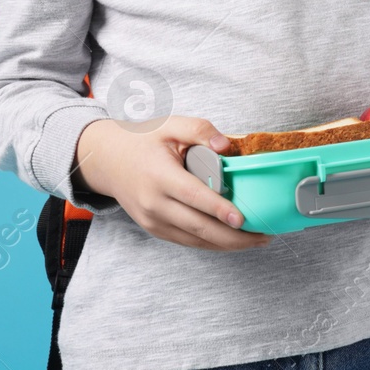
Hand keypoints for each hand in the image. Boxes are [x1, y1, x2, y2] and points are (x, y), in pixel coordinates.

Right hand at [72, 117, 272, 251]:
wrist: (106, 160)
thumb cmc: (142, 140)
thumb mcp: (170, 125)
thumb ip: (201, 130)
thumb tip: (226, 145)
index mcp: (159, 176)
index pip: (193, 196)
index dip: (219, 210)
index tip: (242, 219)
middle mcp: (154, 204)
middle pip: (198, 226)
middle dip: (233, 236)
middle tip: (263, 236)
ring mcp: (153, 220)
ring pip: (195, 239)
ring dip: (227, 244)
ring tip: (257, 240)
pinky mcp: (155, 229)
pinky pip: (187, 241)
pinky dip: (211, 243)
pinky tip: (234, 240)